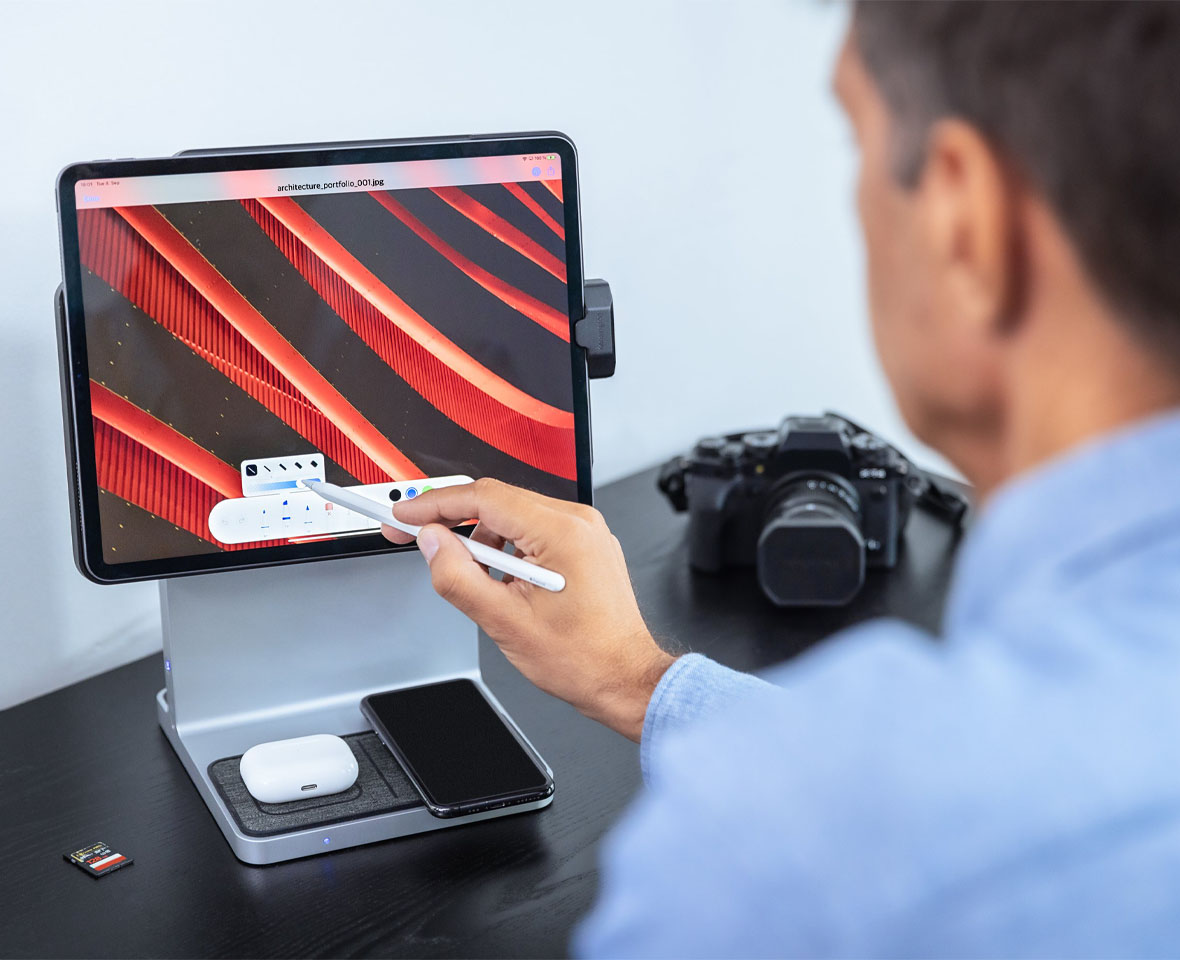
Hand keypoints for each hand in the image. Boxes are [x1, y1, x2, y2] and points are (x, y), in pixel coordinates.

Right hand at [382, 479, 674, 740]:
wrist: (624, 679)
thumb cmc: (583, 658)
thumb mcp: (505, 622)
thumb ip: (459, 577)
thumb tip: (432, 544)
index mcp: (561, 532)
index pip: (483, 498)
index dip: (434, 505)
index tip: (404, 516)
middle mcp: (578, 522)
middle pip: (497, 500)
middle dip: (451, 519)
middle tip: (415, 538)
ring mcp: (584, 532)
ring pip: (513, 515)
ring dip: (481, 539)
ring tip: (473, 580)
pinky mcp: (583, 546)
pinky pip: (533, 531)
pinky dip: (506, 548)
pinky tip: (499, 580)